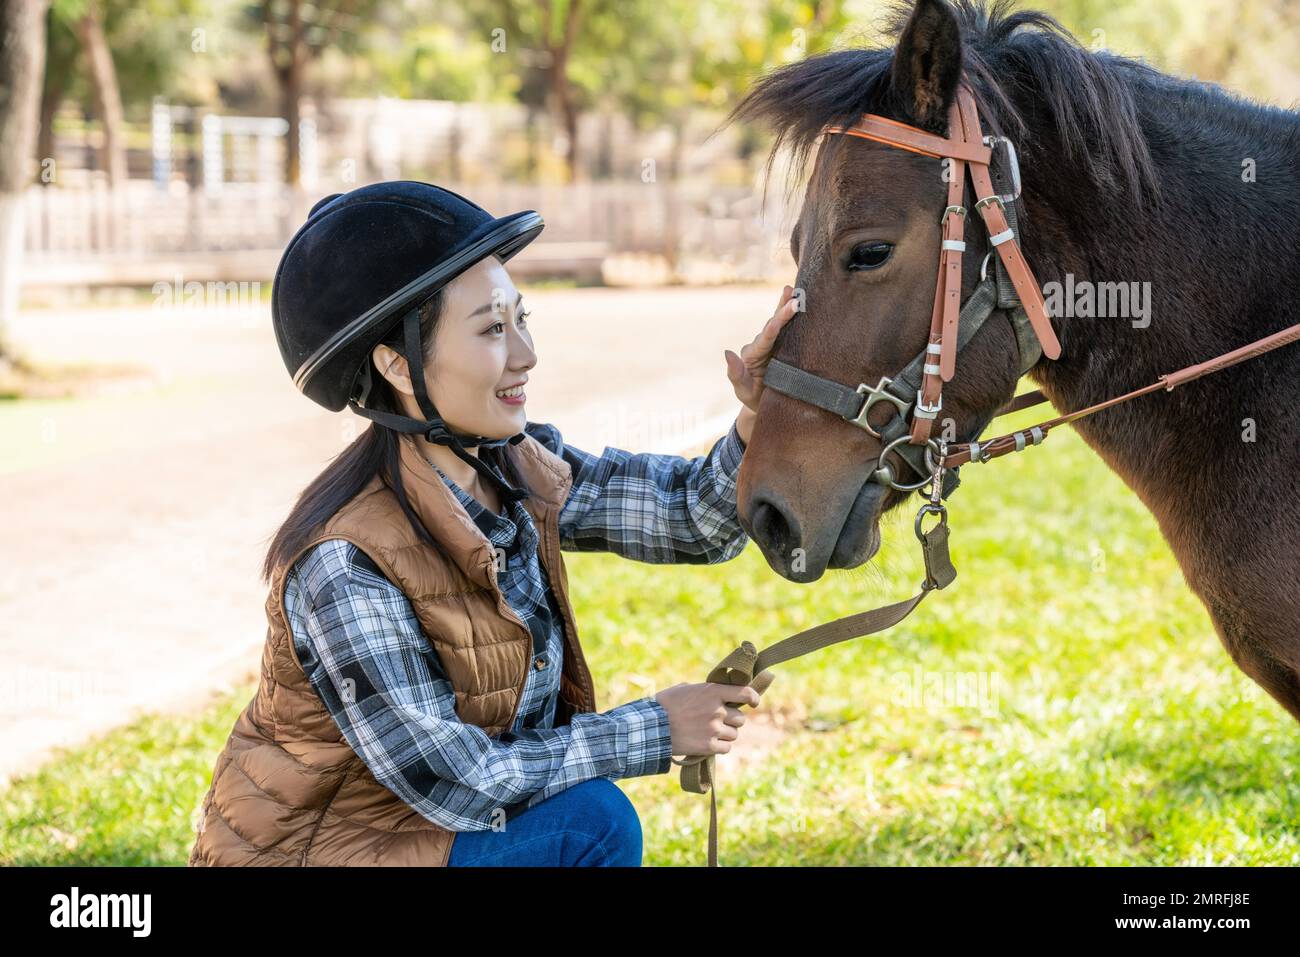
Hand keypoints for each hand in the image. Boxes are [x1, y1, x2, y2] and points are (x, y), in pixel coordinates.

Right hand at [655, 672, 774, 756]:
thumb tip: (717, 694)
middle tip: (719, 722)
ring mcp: (713, 729)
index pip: (745, 693)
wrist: (651, 727)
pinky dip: (720, 747)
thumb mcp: (685, 689)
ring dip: (726, 734)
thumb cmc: (665, 705)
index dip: (753, 698)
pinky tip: (708, 743)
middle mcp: (716, 710)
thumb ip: (704, 691)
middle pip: (740, 719)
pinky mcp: (708, 746)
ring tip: (709, 733)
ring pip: (734, 734)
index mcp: (712, 692)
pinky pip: (726, 748)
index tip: (754, 702)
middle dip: (732, 721)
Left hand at [725, 285, 800, 413]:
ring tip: (795, 290)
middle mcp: (762, 346)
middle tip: (793, 292)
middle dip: (783, 308)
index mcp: (753, 354)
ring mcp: (773, 346)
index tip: (790, 308)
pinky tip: (803, 304)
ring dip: (787, 307)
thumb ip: (735, 373)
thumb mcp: (742, 390)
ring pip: (781, 325)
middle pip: (773, 324)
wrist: (762, 406)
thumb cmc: (751, 398)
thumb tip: (727, 353)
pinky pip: (789, 333)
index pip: (766, 336)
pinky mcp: (783, 349)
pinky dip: (796, 319)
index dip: (778, 321)